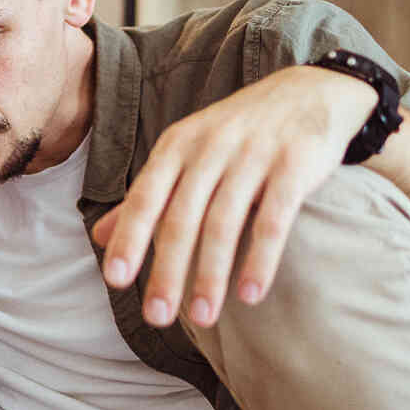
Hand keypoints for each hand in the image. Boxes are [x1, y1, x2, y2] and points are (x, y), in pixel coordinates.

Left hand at [91, 64, 377, 329]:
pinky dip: (261, 259)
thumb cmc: (236, 133)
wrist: (310, 91)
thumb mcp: (185, 153)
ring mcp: (254, 154)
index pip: (146, 197)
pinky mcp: (295, 165)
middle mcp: (211, 148)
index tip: (116, 280)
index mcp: (178, 146)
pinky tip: (251, 295)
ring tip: (202, 317)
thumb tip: (99, 238)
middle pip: (182, 218)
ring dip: (211, 274)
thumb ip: (147, 194)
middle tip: (158, 317)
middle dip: (168, 270)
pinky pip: (274, 219)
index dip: (130, 238)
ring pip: (225, 223)